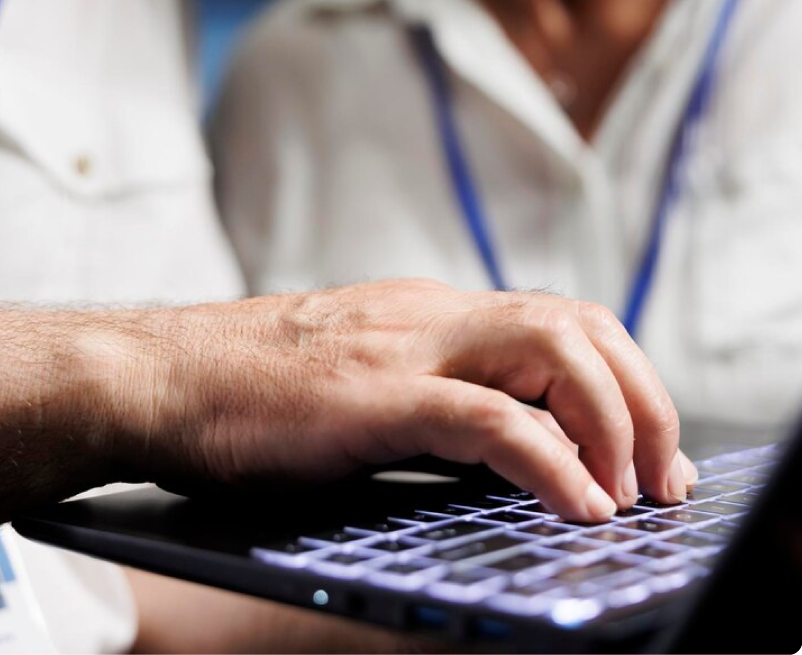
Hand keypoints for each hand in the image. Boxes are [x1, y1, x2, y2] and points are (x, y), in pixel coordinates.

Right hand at [102, 280, 694, 520]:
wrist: (160, 373)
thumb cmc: (251, 390)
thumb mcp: (365, 377)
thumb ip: (434, 394)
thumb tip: (507, 446)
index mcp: (433, 314)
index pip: (561, 318)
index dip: (622, 379)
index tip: (647, 451)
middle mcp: (432, 316)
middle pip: (578, 322)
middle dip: (641, 398)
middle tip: (660, 477)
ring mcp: (405, 349)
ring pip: (551, 350)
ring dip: (611, 422)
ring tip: (628, 493)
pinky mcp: (374, 397)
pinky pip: (490, 419)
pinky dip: (549, 461)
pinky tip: (578, 505)